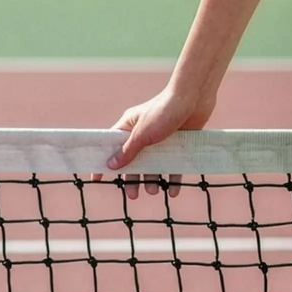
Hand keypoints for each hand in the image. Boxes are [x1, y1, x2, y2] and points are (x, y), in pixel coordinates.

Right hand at [91, 86, 215, 199]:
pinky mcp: (178, 142)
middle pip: (134, 161)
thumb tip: (110, 165)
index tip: (96, 178)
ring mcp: (162, 139)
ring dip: (152, 180)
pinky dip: (173, 178)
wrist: (195, 96)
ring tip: (153, 191)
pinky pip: (173, 164)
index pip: (112, 146)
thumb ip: (127, 150)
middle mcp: (144, 133)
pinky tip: (173, 191)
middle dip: (133, 178)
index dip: (104, 162)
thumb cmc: (165, 110)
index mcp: (130, 126)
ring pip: (154, 164)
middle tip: (133, 195)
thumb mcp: (142, 133)